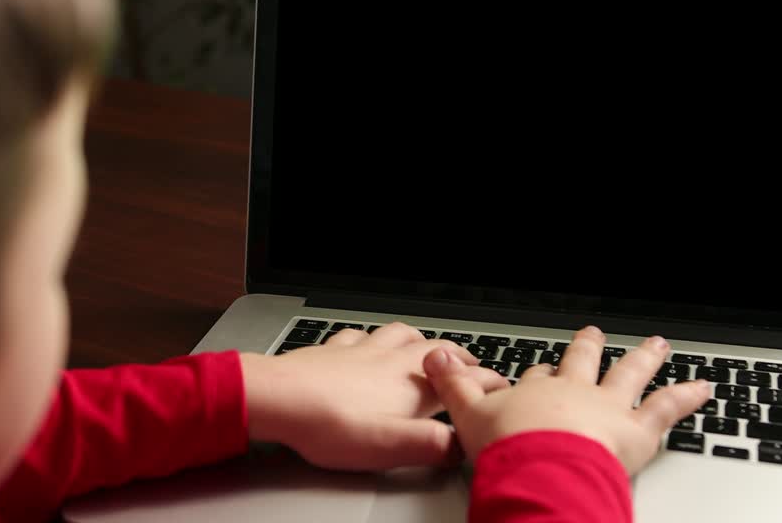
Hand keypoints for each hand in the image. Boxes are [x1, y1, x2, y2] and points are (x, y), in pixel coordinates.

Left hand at [241, 322, 508, 469]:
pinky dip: (371, 337)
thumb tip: (462, 446)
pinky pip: (359, 334)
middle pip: (437, 348)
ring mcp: (362, 350)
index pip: (463, 378)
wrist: (280, 398)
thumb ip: (432, 446)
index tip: (502, 388)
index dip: (487, 383)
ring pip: (401, 333)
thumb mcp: (390, 448)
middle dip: (459, 356)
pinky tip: (365, 341)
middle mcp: (391, 360)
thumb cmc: (330, 424)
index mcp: (412, 384)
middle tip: (472, 364)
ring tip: (426, 345)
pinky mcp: (333, 349)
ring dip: (420, 338)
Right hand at [423, 326, 711, 473]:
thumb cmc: (511, 451)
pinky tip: (703, 387)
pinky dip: (687, 396)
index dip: (540, 373)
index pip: (538, 376)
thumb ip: (454, 388)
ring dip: (645, 357)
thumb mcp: (469, 416)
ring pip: (630, 375)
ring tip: (658, 345)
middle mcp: (576, 392)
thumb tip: (432, 359)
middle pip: (585, 362)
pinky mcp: (637, 431)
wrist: (543, 471)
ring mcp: (608, 408)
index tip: (542, 371)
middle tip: (595, 335)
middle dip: (589, 348)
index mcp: (536, 392)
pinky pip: (667, 408)